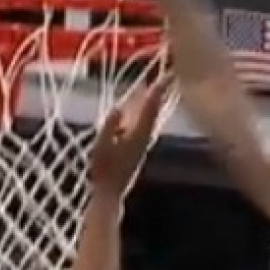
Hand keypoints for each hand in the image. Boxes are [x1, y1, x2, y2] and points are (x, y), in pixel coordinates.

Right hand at [88, 77, 171, 195]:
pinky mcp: (140, 148)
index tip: (166, 76)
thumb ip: (110, 126)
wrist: (111, 193)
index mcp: (138, 135)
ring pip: (152, 118)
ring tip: (157, 86)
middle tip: (168, 76)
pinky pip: (146, 124)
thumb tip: (118, 108)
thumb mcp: (101, 146)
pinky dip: (147, 112)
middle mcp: (145, 137)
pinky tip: (143, 109)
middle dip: (160, 93)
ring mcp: (144, 144)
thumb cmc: (104, 170)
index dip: (157, 91)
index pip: (150, 108)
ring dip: (154, 102)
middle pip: (155, 111)